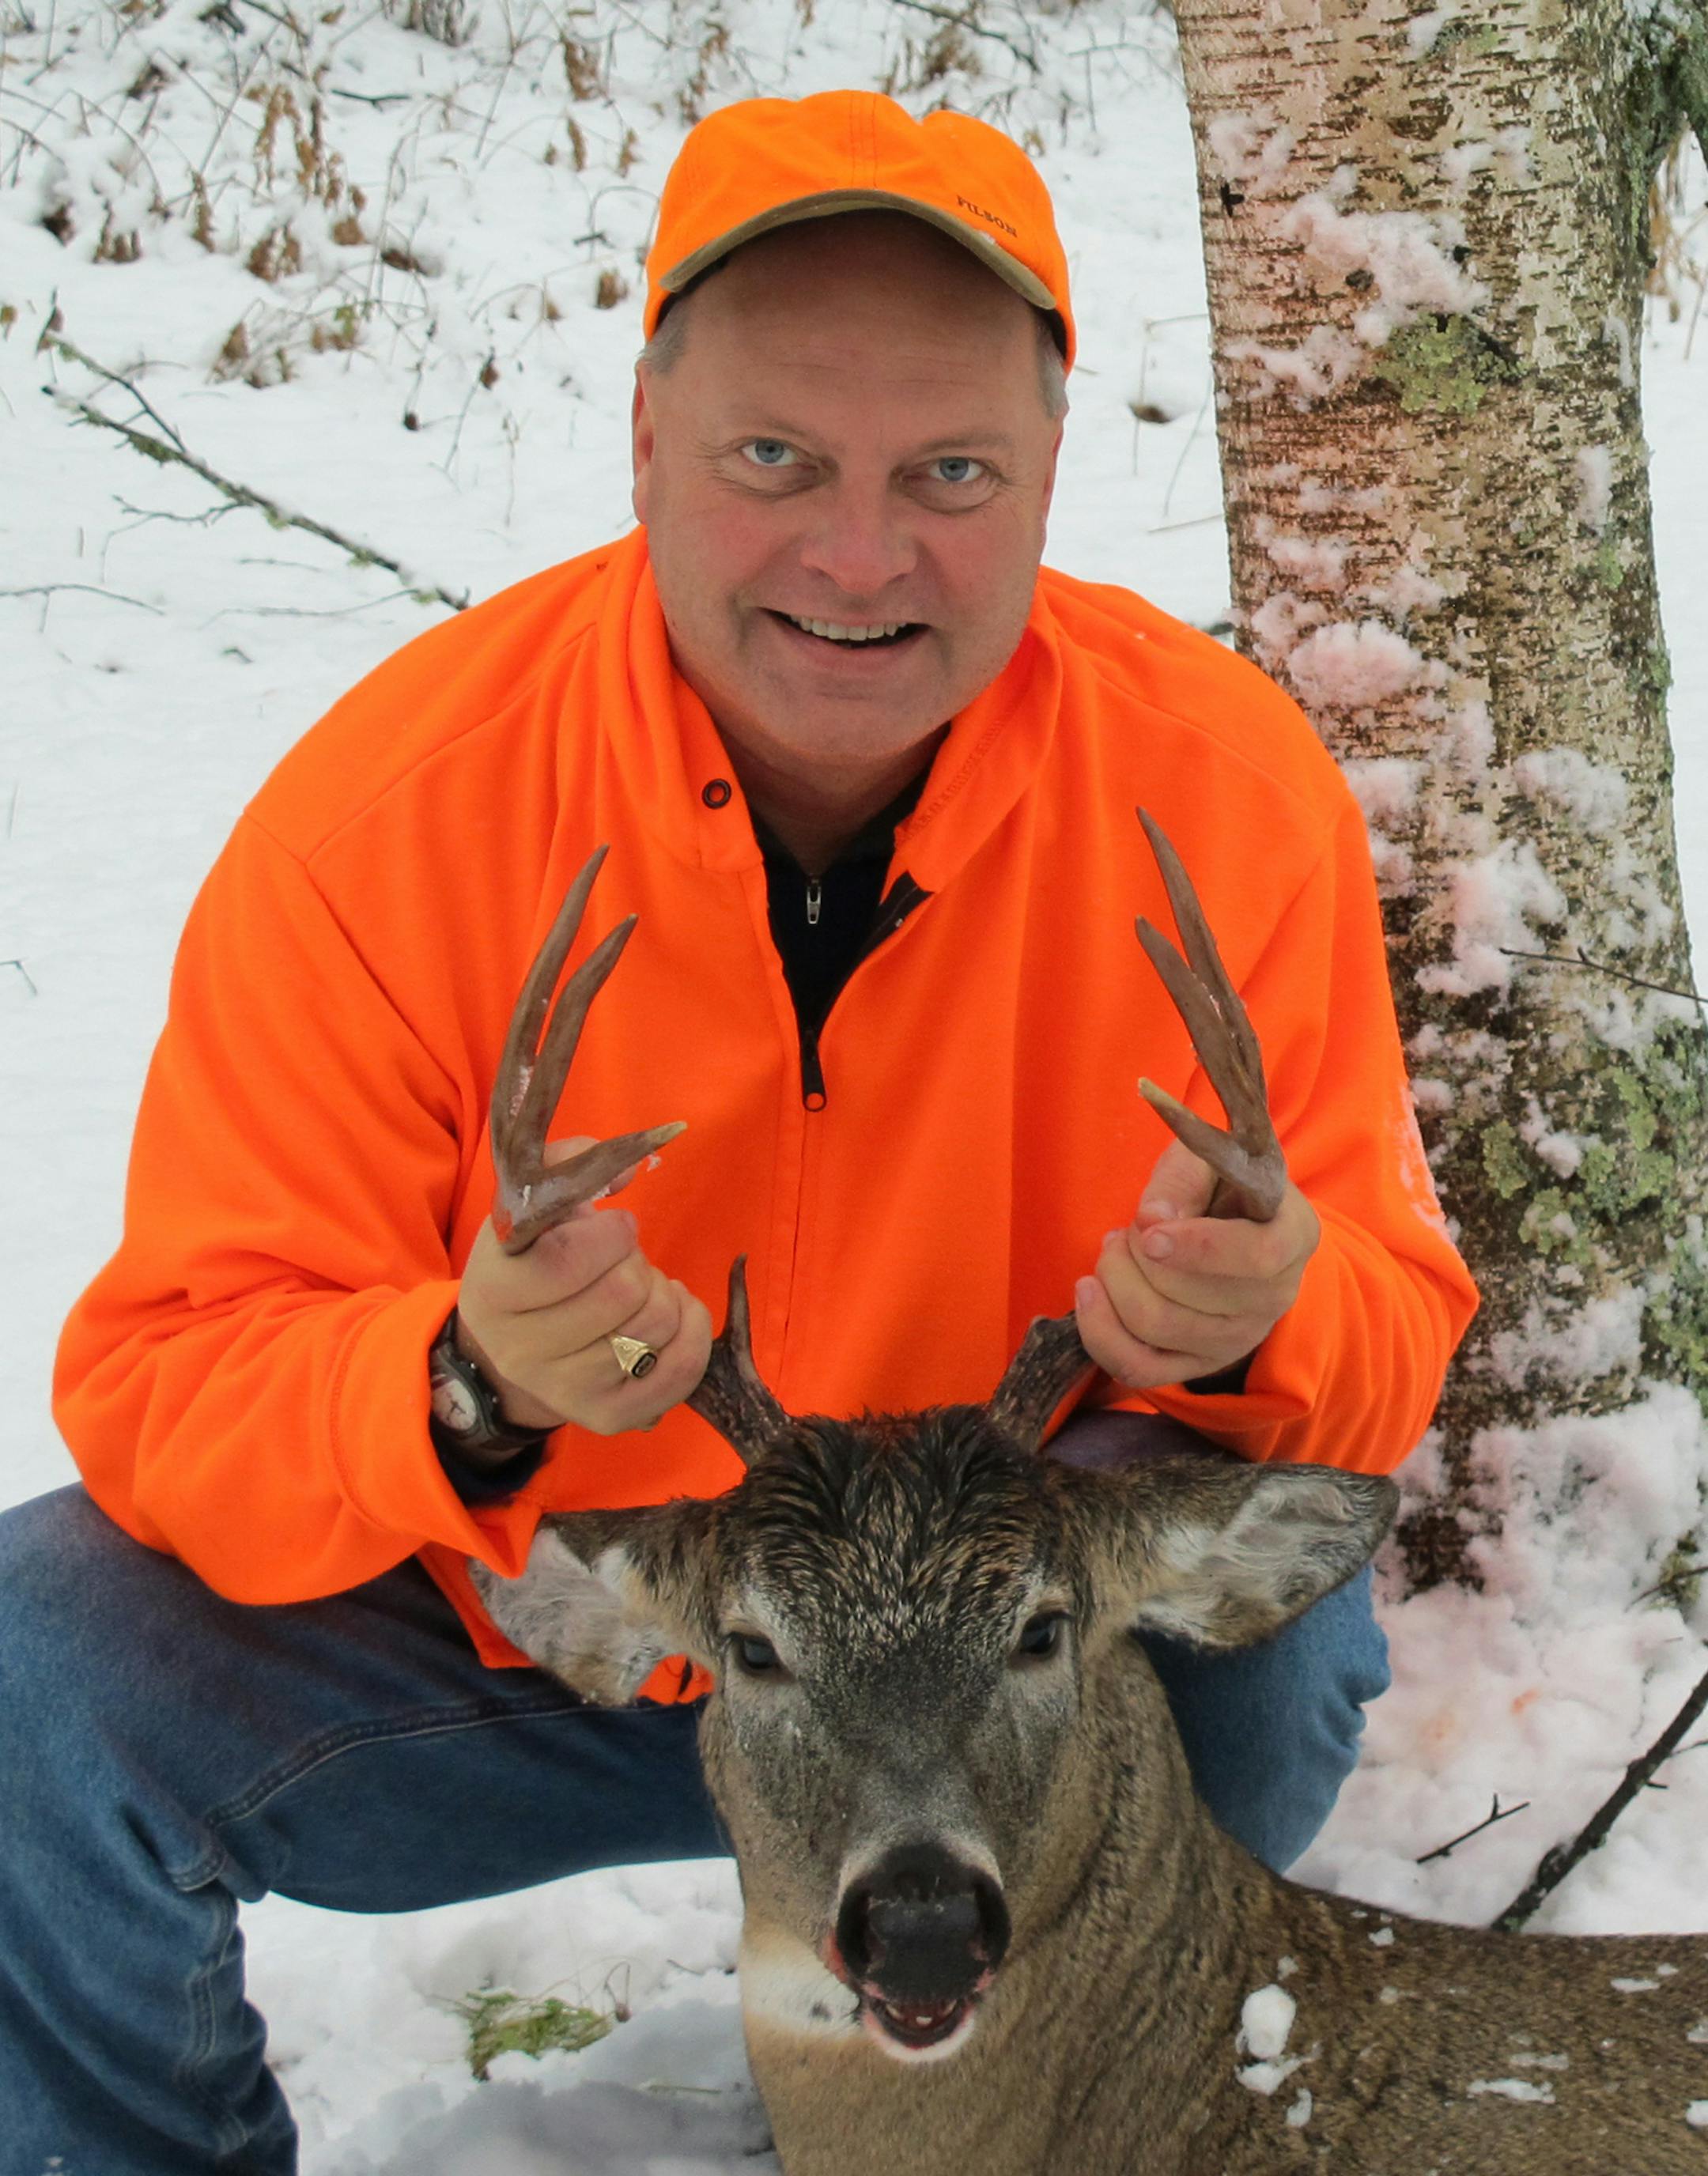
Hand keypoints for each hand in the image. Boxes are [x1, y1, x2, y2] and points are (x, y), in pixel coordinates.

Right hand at [456, 1139, 711, 1435]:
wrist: (512, 1348)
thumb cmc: (530, 1263)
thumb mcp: (531, 1208)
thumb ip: (567, 1164)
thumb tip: (627, 1167)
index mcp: (492, 1294)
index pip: (569, 1262)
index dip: (611, 1233)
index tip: (613, 1227)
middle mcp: (520, 1352)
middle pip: (624, 1293)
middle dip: (637, 1261)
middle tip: (624, 1259)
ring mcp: (565, 1392)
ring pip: (656, 1326)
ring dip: (663, 1292)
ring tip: (641, 1287)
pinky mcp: (608, 1416)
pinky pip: (681, 1369)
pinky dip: (693, 1328)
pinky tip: (673, 1311)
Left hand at [1073, 1139, 1318, 1392]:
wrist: (1230, 1226)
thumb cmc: (1219, 1185)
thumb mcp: (1205, 1160)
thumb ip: (1182, 1179)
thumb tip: (1153, 1218)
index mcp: (1293, 1236)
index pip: (1256, 1256)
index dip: (1197, 1247)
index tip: (1148, 1230)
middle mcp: (1276, 1297)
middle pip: (1189, 1296)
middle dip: (1137, 1252)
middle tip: (1130, 1226)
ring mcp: (1238, 1339)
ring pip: (1156, 1326)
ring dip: (1116, 1279)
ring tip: (1116, 1247)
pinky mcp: (1198, 1364)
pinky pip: (1139, 1368)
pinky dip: (1101, 1331)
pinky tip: (1090, 1291)